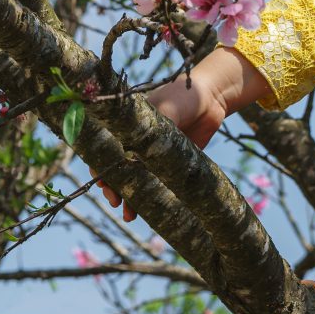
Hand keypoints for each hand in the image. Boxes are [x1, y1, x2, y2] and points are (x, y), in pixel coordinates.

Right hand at [97, 47, 272, 221]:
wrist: (213, 98)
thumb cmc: (182, 97)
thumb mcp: (164, 111)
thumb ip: (151, 132)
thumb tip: (135, 159)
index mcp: (128, 128)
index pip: (107, 150)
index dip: (102, 167)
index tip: (103, 183)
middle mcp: (137, 144)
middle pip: (119, 170)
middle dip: (115, 188)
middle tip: (115, 202)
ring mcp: (154, 156)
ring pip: (138, 182)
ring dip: (132, 199)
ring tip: (130, 216)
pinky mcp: (172, 165)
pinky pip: (159, 185)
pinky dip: (154, 199)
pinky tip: (154, 212)